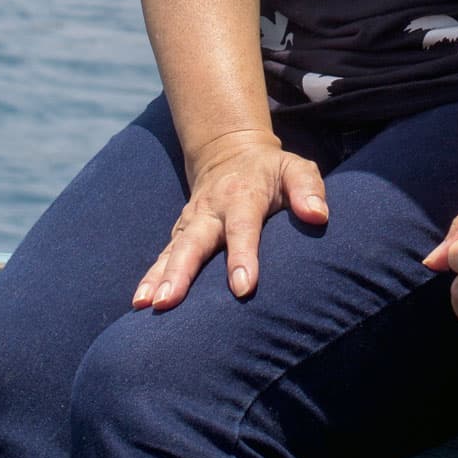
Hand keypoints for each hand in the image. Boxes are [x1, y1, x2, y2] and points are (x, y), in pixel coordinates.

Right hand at [132, 130, 328, 309]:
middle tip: (169, 301)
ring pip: (173, 251)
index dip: (242, 257)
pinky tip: (139, 303)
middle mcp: (212, 210)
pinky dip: (150, 277)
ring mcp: (192, 222)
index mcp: (243, 197)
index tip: (242, 288)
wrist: (230, 152)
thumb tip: (318, 215)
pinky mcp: (181, 233)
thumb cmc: (271, 171)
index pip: (242, 228)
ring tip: (147, 305)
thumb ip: (308, 188)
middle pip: (195, 242)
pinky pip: (163, 256)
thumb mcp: (295, 168)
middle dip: (181, 272)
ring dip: (159, 277)